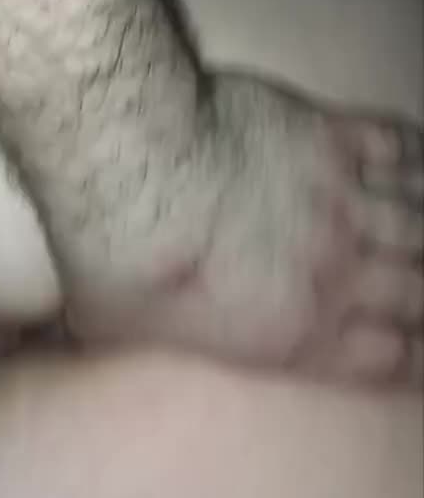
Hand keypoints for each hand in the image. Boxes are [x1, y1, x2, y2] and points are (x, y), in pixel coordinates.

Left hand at [68, 71, 422, 384]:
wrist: (138, 174)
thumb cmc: (123, 266)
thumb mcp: (123, 335)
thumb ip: (145, 344)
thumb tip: (107, 350)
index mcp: (297, 335)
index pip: (389, 359)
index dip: (409, 355)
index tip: (408, 345)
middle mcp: (335, 274)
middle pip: (418, 290)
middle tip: (421, 285)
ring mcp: (340, 203)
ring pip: (417, 221)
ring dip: (423, 226)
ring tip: (420, 227)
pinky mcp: (329, 138)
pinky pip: (396, 145)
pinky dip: (409, 153)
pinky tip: (406, 156)